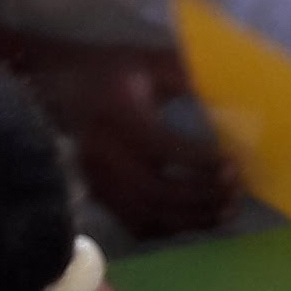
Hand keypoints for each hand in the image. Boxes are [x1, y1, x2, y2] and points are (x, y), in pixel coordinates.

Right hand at [33, 47, 240, 239]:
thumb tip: (232, 92)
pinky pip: (135, 223)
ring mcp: (97, 179)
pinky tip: (195, 219)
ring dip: (190, 219)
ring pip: (146, 214)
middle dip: (201, 197)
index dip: (198, 162)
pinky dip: (168, 227)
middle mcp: (103, 153)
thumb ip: (185, 74)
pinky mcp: (98, 194)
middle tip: (235, 193)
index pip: (161, 148)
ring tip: (225, 211)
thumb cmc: (108, 72)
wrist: (55, 87)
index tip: (232, 165)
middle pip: (155, 190)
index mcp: (116, 116)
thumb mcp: (145, 62)